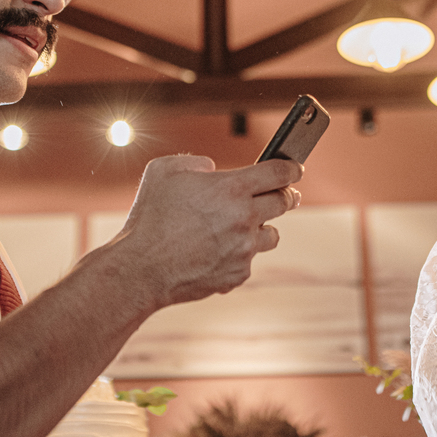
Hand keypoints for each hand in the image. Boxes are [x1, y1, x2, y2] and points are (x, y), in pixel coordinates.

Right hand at [113, 154, 302, 307]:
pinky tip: (218, 252)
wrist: (141, 268)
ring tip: (249, 225)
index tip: (295, 168)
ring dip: (264, 227)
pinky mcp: (238, 274)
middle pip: (284, 203)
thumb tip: (211, 169)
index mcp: (232, 188)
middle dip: (287, 196)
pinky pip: (248, 260)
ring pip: (272, 235)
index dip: (291, 168)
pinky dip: (238, 255)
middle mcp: (245, 217)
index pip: (279, 173)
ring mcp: (244, 249)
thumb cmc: (149, 216)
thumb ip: (194, 162)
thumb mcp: (163, 170)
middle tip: (287, 194)